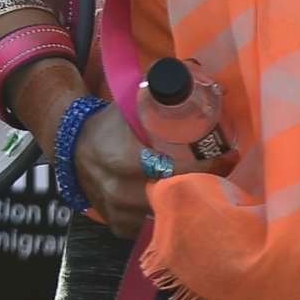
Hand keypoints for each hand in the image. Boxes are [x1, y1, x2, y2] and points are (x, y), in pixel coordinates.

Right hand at [69, 101, 236, 237]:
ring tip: (208, 189)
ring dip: (188, 204)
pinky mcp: (118, 226)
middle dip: (204, 186)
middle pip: (174, 196)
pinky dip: (166, 216)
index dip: (206, 165)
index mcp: (122, 158)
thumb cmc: (107, 125)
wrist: (71, 148)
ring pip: (167, 215)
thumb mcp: (129, 105)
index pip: (174, 168)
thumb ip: (160, 93)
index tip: (228, 155)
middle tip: (226, 174)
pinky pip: (153, 227)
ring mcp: (117, 212)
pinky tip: (178, 204)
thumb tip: (198, 72)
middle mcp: (119, 189)